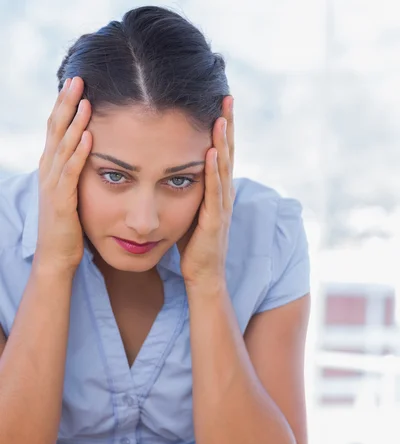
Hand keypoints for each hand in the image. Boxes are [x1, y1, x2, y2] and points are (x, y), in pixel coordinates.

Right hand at [34, 76, 91, 273]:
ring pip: (62, 146)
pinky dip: (78, 153)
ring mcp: (53, 185)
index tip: (76, 82)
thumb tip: (89, 151)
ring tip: (84, 100)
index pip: (56, 128)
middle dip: (67, 103)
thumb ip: (75, 171)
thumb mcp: (71, 191)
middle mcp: (48, 171)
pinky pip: (71, 173)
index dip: (65, 105)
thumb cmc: (68, 225)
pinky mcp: (62, 201)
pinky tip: (87, 137)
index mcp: (51, 166)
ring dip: (74, 122)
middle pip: (55, 129)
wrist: (56, 256)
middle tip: (78, 78)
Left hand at [180, 96, 234, 290]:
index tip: (218, 102)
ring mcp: (221, 207)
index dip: (221, 127)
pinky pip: (214, 191)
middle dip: (227, 124)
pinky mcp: (214, 220)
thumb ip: (188, 189)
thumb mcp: (191, 209)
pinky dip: (213, 170)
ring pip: (222, 168)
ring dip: (222, 141)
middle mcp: (224, 194)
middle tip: (226, 96)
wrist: (203, 274)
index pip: (220, 152)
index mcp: (217, 190)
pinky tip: (210, 152)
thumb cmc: (194, 244)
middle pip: (226, 153)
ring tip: (220, 116)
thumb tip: (175, 168)